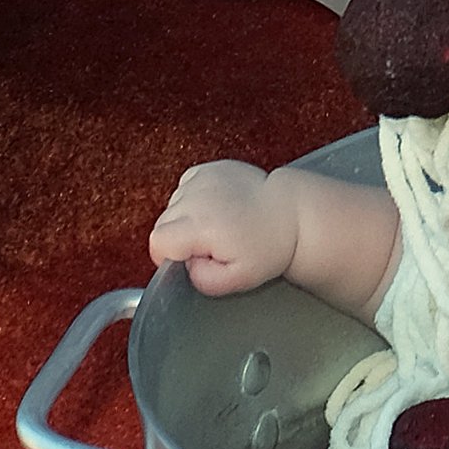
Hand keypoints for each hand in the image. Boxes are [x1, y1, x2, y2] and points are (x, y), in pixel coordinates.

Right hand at [150, 159, 297, 294]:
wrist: (290, 214)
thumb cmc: (268, 247)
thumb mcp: (238, 280)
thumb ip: (203, 280)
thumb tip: (186, 266)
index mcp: (202, 225)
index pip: (158, 241)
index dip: (167, 256)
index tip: (189, 259)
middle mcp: (198, 197)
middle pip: (163, 223)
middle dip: (179, 238)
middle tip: (210, 245)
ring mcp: (203, 178)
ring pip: (173, 204)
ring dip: (186, 218)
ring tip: (217, 225)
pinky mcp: (210, 168)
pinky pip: (184, 187)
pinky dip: (193, 199)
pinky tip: (216, 208)